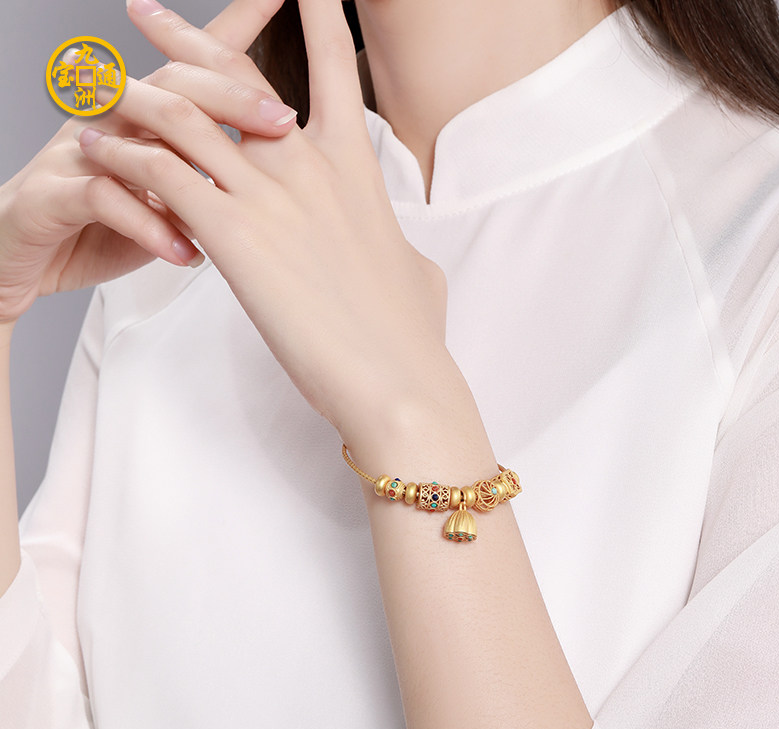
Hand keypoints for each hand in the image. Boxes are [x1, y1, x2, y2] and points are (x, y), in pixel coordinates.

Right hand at [0, 0, 295, 324]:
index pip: (193, 62)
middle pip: (171, 86)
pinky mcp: (53, 195)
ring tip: (239, 190)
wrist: (24, 259)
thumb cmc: (99, 227)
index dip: (234, 26)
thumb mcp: (164, 197)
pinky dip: (150, 227)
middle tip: (284, 119)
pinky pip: (104, 199)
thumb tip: (267, 170)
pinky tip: (188, 251)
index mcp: (141, 115)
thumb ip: (204, 176)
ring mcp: (77, 153)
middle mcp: (109, 121)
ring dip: (191, 162)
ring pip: (135, 134)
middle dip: (231, 98)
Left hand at [77, 0, 453, 449]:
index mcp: (353, 163)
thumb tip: (393, 244)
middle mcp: (306, 162)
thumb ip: (389, 238)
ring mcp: (268, 195)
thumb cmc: (408, 331)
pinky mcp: (231, 237)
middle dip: (184, 38)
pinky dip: (124, 157)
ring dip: (134, 94)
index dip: (314, 10)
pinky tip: (98, 153)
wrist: (395, 376)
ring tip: (98, 86)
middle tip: (146, 15)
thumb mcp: (415, 267)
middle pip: (231, 74)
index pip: (330, 62)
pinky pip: (160, 174)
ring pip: (181, 116)